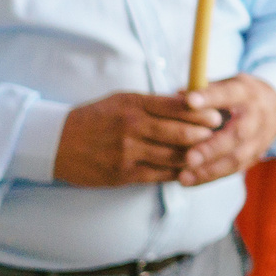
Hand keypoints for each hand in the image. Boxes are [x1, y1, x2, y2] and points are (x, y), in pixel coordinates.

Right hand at [54, 92, 223, 185]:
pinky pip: (160, 175)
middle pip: (181, 132)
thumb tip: (189, 102)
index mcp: (133, 104)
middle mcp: (132, 126)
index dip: (202, 112)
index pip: (177, 106)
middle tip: (221, 136)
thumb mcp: (121, 101)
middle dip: (205, 135)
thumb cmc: (94, 118)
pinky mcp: (123, 174)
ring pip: (174, 156)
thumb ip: (153, 103)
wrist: (54, 142)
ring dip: (196, 156)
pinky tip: (189, 170)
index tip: (217, 116)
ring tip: (210, 154)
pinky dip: (177, 173)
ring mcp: (128, 152)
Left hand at [177, 75, 275, 186]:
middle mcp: (256, 116)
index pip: (228, 93)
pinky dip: (211, 177)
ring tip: (184, 177)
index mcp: (246, 92)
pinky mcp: (254, 156)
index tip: (189, 101)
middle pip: (238, 134)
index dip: (210, 97)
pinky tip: (190, 181)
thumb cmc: (240, 94)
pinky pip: (233, 170)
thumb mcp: (226, 83)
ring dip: (210, 169)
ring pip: (237, 158)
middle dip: (212, 147)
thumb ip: (203, 89)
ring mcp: (259, 139)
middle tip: (189, 158)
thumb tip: (176, 97)